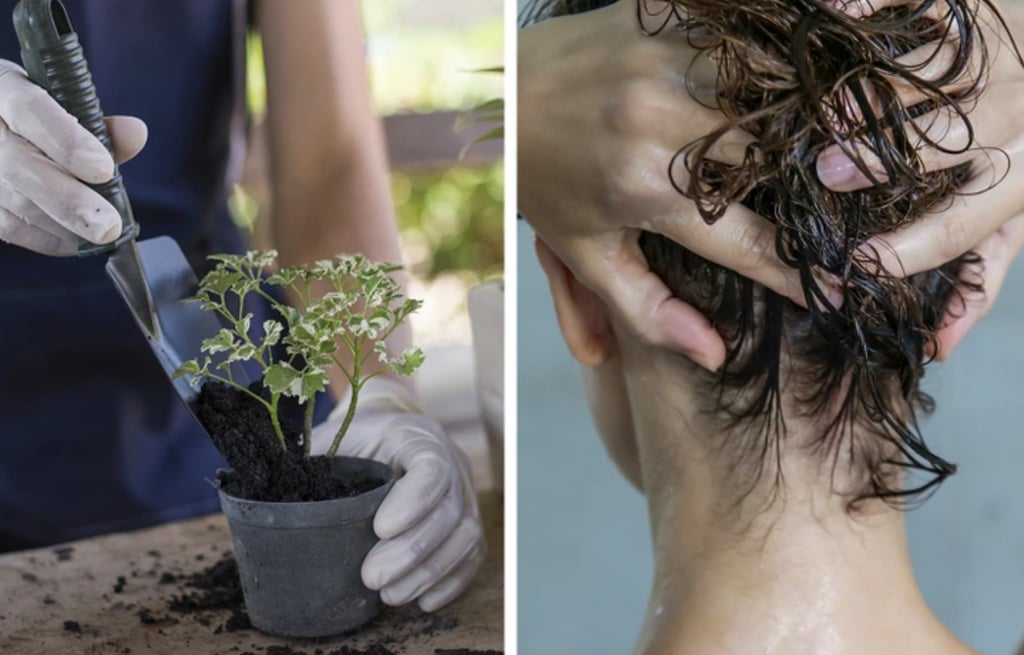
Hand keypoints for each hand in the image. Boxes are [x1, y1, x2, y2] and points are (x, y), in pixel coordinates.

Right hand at [0, 59, 146, 255]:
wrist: (1, 129)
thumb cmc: (40, 117)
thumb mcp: (64, 105)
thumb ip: (99, 123)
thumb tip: (135, 134)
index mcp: (4, 89)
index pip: (29, 109)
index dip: (66, 141)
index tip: (103, 169)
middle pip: (18, 165)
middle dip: (69, 201)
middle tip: (108, 226)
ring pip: (14, 201)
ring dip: (63, 225)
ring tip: (103, 233)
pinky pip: (10, 226)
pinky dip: (49, 238)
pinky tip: (78, 241)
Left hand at [311, 377, 483, 611]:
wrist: (387, 429)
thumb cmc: (353, 439)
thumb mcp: (331, 438)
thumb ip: (307, 460)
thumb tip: (258, 487)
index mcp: (414, 435)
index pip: (431, 467)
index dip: (412, 501)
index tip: (379, 529)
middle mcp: (451, 460)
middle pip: (449, 510)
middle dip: (412, 551)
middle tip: (371, 579)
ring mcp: (464, 491)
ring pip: (465, 534)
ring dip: (430, 571)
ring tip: (391, 596)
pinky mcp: (467, 518)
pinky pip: (473, 553)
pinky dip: (451, 581)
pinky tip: (423, 601)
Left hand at [518, 1, 872, 368]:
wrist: (501, 96)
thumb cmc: (545, 181)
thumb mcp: (585, 254)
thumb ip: (647, 308)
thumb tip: (713, 354)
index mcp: (643, 186)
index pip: (745, 240)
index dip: (797, 270)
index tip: (841, 289)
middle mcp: (660, 121)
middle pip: (773, 159)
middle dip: (810, 191)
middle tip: (838, 210)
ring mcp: (666, 58)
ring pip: (774, 90)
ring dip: (804, 120)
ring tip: (830, 147)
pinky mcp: (667, 15)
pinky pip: (750, 35)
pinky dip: (778, 61)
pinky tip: (795, 83)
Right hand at [816, 0, 1023, 357]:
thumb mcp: (1020, 216)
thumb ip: (980, 273)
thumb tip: (937, 344)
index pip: (968, 221)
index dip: (913, 249)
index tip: (857, 264)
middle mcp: (1022, 110)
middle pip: (954, 137)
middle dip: (887, 158)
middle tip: (826, 171)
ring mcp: (998, 50)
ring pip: (937, 71)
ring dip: (876, 92)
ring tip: (825, 110)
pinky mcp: (975, 2)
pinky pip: (922, 1)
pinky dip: (877, 6)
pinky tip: (837, 16)